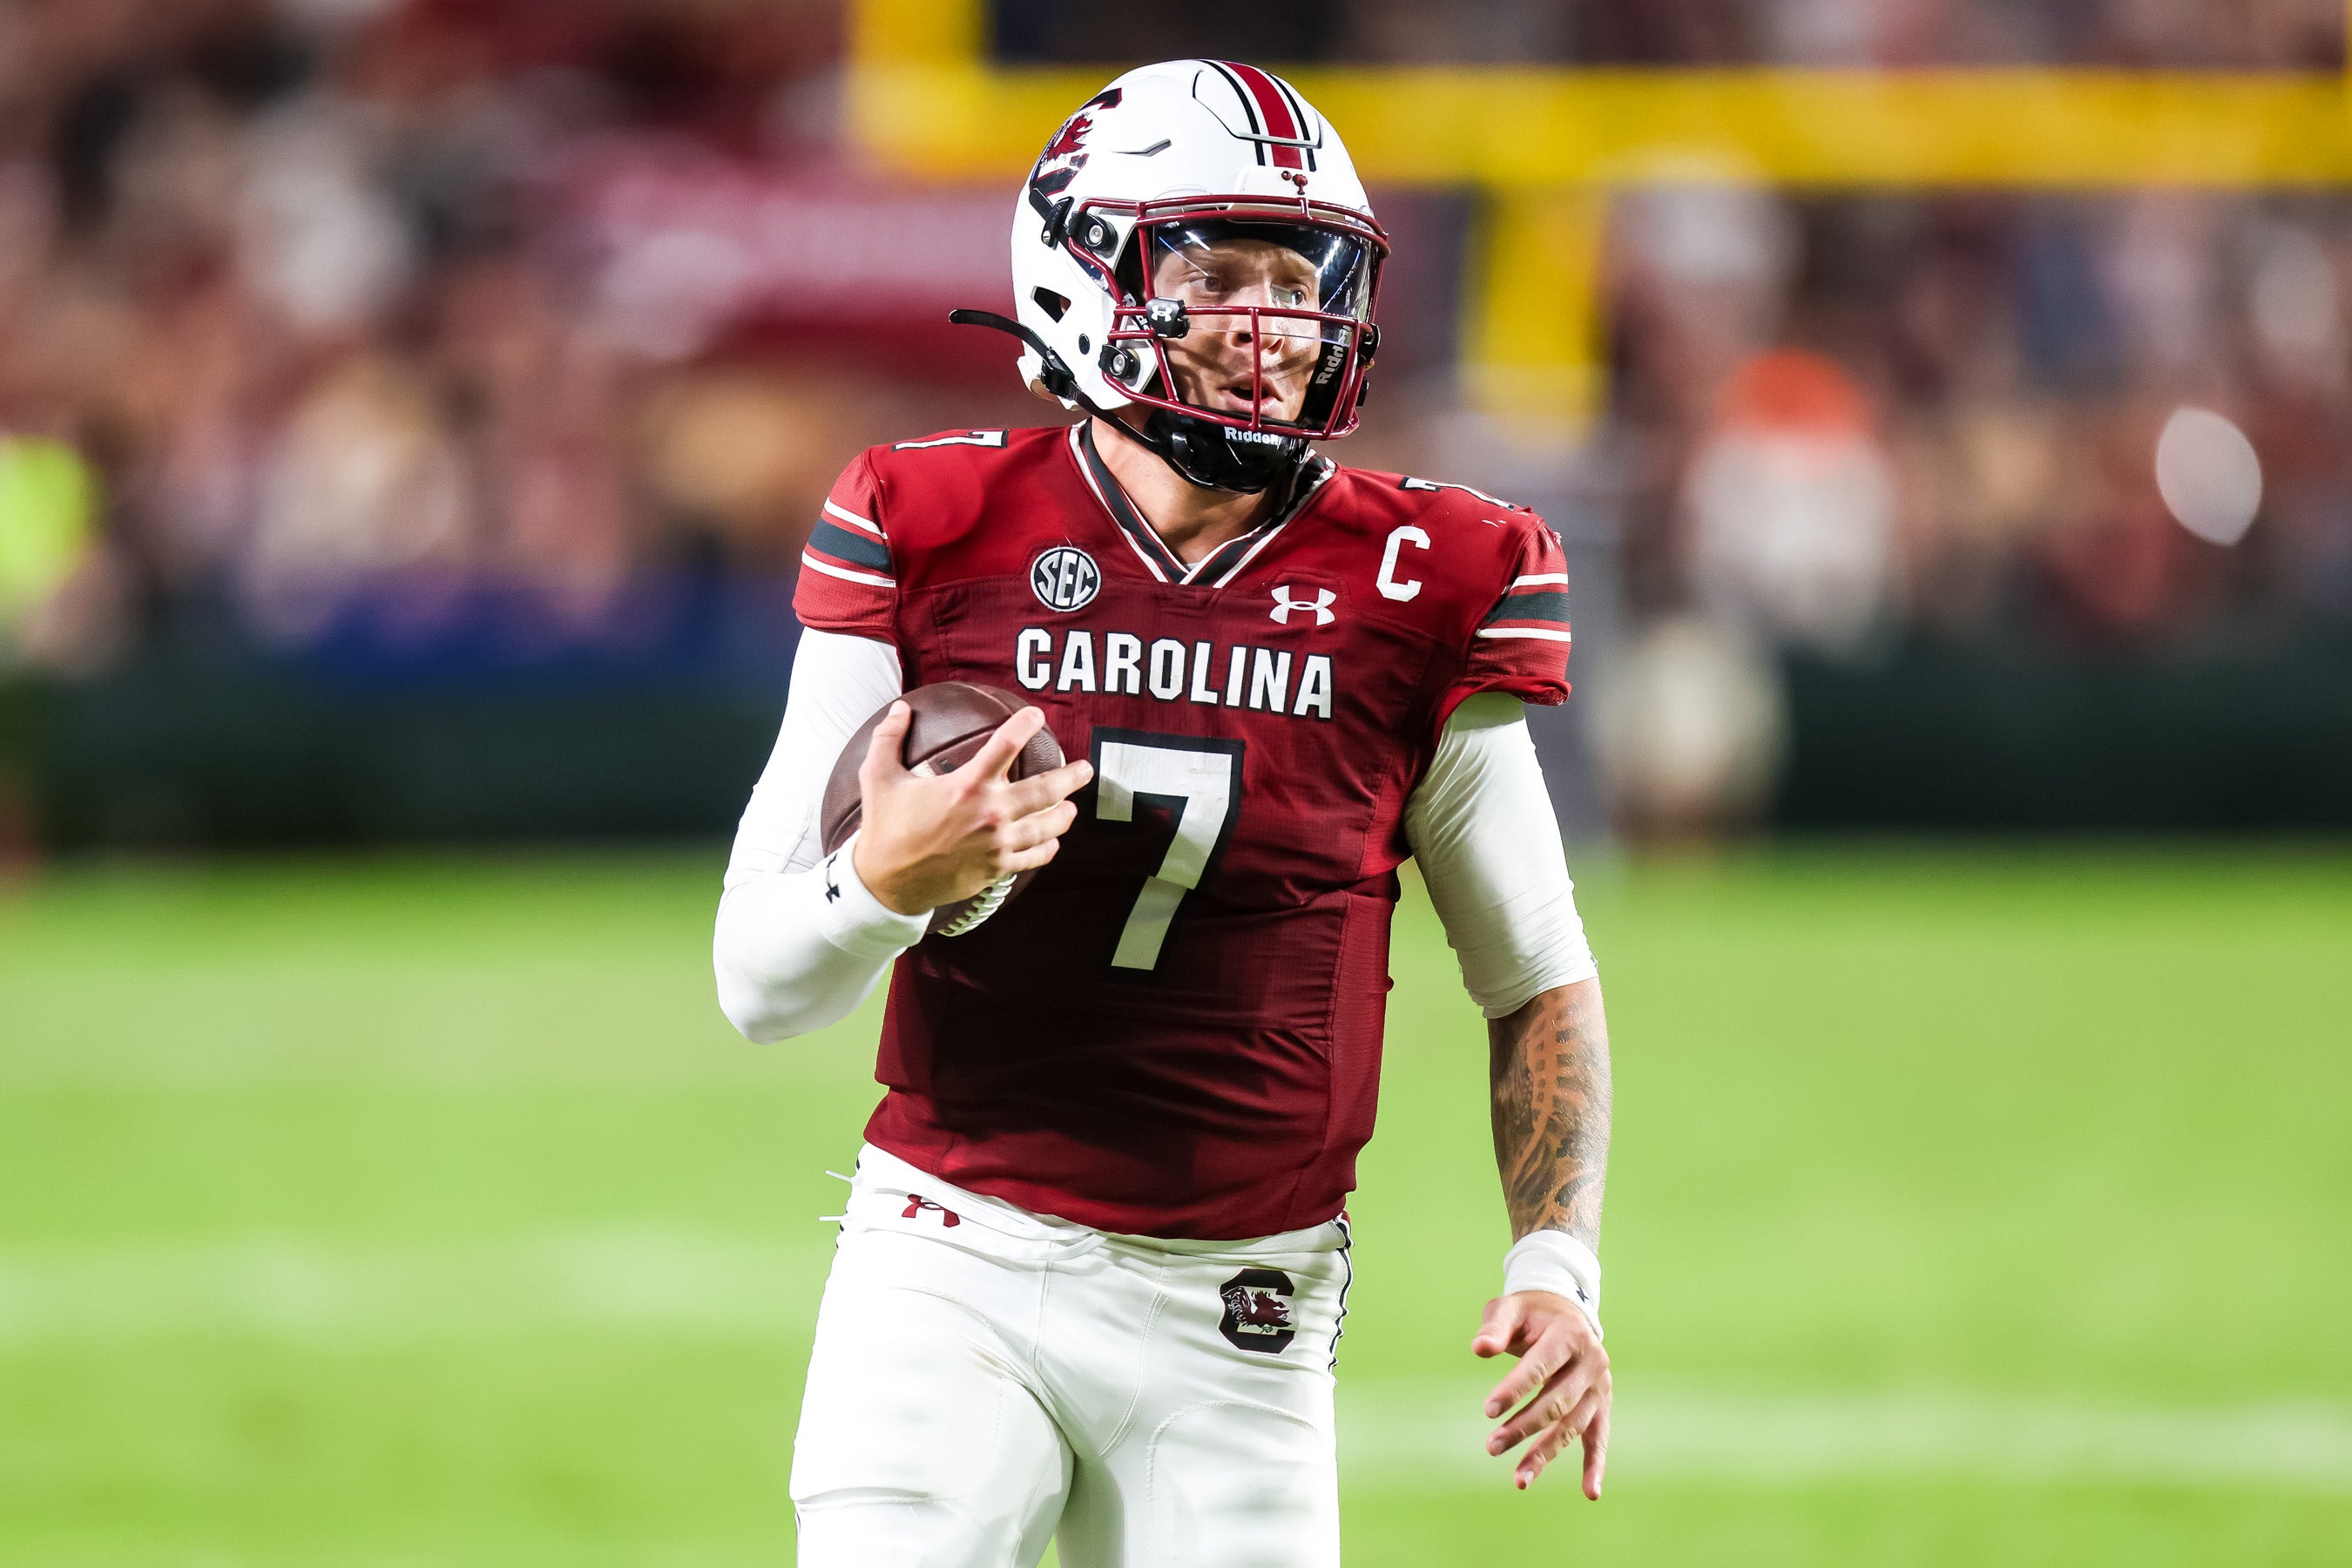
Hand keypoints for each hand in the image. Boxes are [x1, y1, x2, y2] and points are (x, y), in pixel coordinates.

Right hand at [851, 702, 1092, 916]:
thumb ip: (889, 738)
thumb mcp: (878, 776)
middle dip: (1072, 777)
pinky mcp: (997, 869)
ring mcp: (998, 843)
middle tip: (1086, 769)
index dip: (1026, 725)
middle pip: (1046, 789)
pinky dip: (1047, 849)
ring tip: (1072, 808)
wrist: (886, 883)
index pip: (1006, 745)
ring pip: (1047, 826)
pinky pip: (1033, 857)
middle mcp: (990, 813)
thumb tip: (900, 707)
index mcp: (966, 786)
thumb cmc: (884, 828)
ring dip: (1065, 815)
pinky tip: (1052, 843)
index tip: (1038, 715)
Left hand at [1473, 1290, 1609, 1495]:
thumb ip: (1495, 1328)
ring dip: (1546, 1453)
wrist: (1566, 1311)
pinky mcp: (1602, 1405)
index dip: (1515, 1389)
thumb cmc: (1530, 1312)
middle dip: (1524, 1427)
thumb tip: (1479, 1349)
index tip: (1488, 1411)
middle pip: (1557, 1401)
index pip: (1541, 1366)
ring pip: (1573, 1426)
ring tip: (1518, 1480)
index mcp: (1570, 1334)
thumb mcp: (1510, 1308)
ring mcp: (1600, 1386)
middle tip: (1492, 1446)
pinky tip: (1590, 1493)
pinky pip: (1599, 1438)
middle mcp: (1592, 1361)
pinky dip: (1595, 1465)